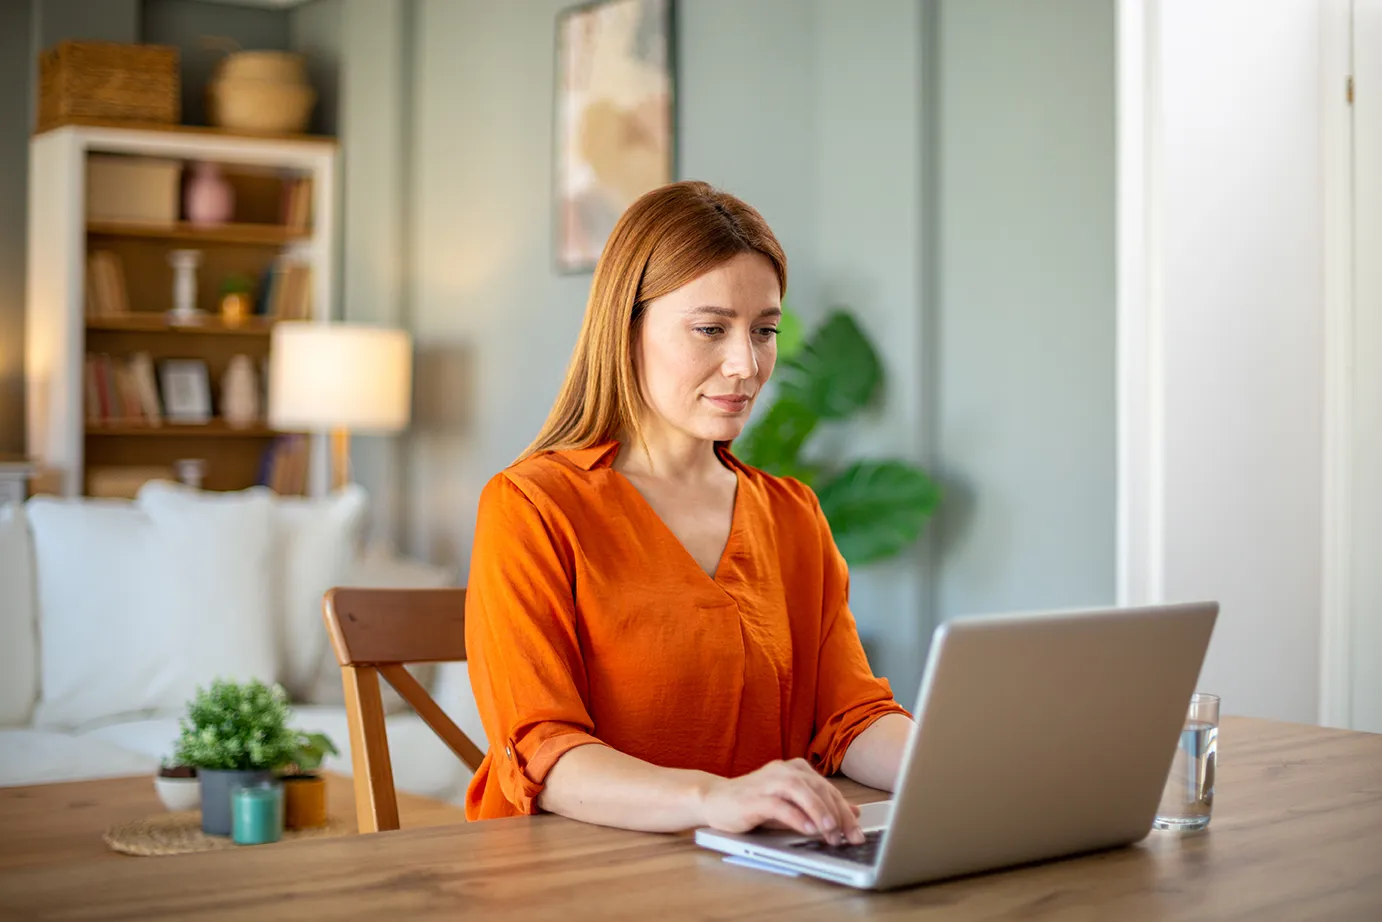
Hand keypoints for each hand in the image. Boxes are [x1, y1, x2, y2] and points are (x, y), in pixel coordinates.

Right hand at [698, 759, 863, 844]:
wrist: (715, 800)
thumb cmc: (755, 803)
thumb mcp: (793, 804)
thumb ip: (820, 805)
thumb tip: (854, 811)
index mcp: (796, 769)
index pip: (828, 789)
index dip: (846, 811)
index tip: (858, 833)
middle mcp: (784, 770)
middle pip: (819, 789)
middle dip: (838, 814)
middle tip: (849, 837)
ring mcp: (767, 781)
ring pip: (800, 791)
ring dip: (819, 812)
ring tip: (831, 832)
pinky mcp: (753, 797)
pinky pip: (778, 804)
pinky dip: (796, 816)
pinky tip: (808, 830)